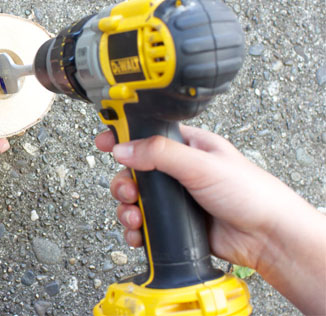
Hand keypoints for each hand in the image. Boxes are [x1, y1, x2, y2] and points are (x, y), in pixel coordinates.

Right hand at [95, 125, 293, 270]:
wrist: (266, 237)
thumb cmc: (249, 193)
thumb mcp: (201, 164)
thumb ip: (160, 153)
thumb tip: (123, 148)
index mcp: (187, 146)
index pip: (147, 133)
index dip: (123, 135)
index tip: (104, 140)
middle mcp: (178, 170)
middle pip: (134, 170)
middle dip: (123, 182)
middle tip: (128, 191)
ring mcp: (175, 197)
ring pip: (135, 198)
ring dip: (127, 208)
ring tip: (134, 216)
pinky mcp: (174, 222)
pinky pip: (144, 223)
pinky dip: (135, 229)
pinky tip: (138, 232)